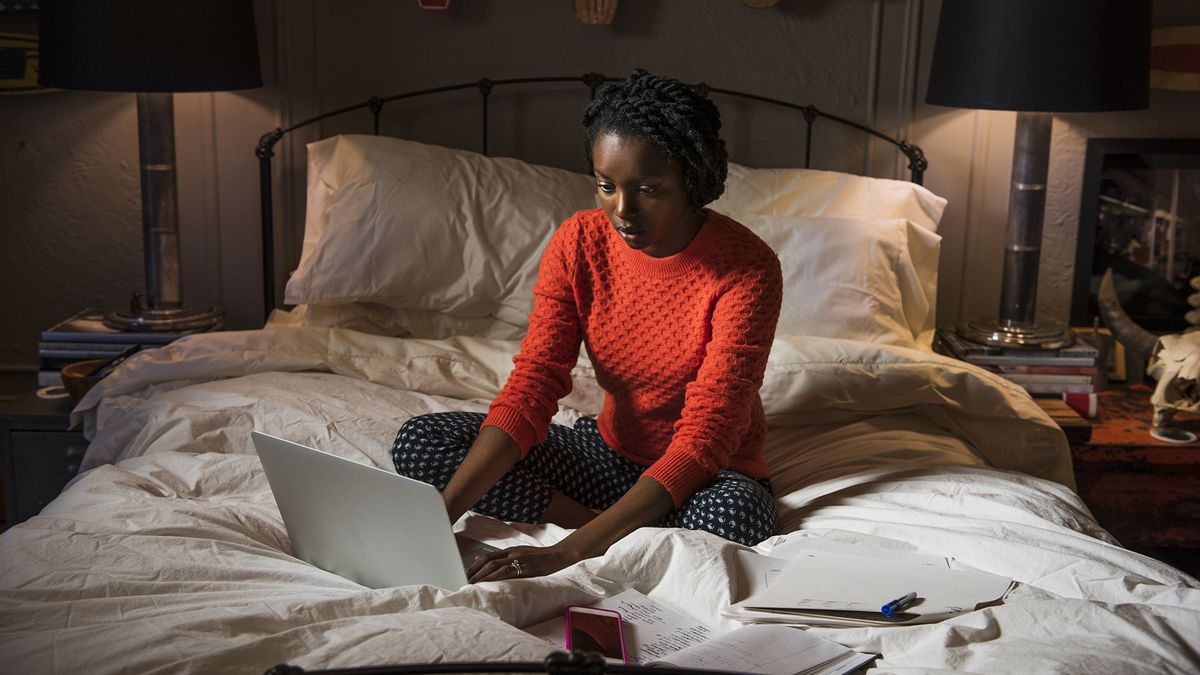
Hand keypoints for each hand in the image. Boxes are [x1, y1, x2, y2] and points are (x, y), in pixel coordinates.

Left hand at [466, 543, 581, 582]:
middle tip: (465, 582)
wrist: (560, 555)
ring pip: (495, 565)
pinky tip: (489, 584)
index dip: (475, 566)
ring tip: (473, 584)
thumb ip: (504, 557)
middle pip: (488, 560)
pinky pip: (508, 571)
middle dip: (475, 571)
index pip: (488, 557)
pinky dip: (496, 577)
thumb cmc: (541, 558)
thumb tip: (481, 559)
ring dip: (482, 575)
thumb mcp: (521, 554)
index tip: (466, 575)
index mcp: (511, 550)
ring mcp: (519, 559)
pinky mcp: (526, 567)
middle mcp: (513, 553)